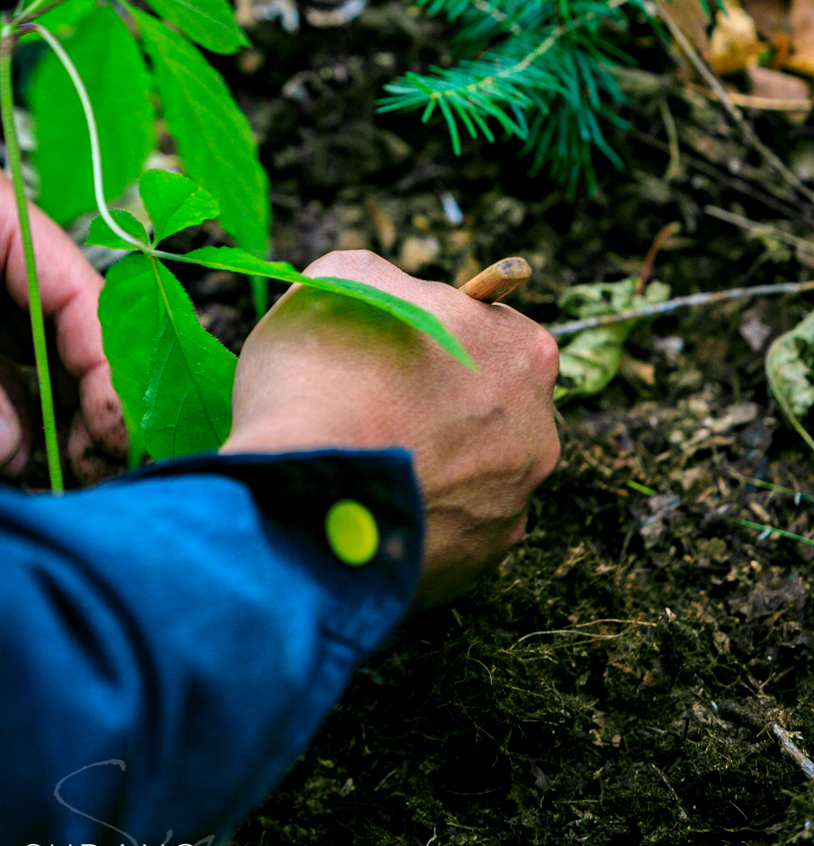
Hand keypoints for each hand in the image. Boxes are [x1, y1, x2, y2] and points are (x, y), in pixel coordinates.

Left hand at [0, 149, 124, 476]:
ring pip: (23, 361)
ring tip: (71, 476)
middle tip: (98, 465)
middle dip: (83, 393)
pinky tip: (15, 464)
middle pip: (59, 327)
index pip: (75, 286)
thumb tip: (9, 452)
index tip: (117, 428)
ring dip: (46, 416)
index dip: (102, 359)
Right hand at [223, 250, 559, 606]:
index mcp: (523, 353)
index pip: (487, 332)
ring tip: (359, 462)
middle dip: (437, 405)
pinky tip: (363, 508)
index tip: (385, 349)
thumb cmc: (327, 370)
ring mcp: (512, 508)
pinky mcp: (477, 567)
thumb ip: (388, 280)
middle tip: (369, 406)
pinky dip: (410, 518)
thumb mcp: (345, 279)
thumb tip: (394, 298)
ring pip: (468, 475)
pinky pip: (445, 532)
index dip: (431, 336)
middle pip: (487, 407)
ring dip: (424, 465)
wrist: (306, 488)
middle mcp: (539, 434)